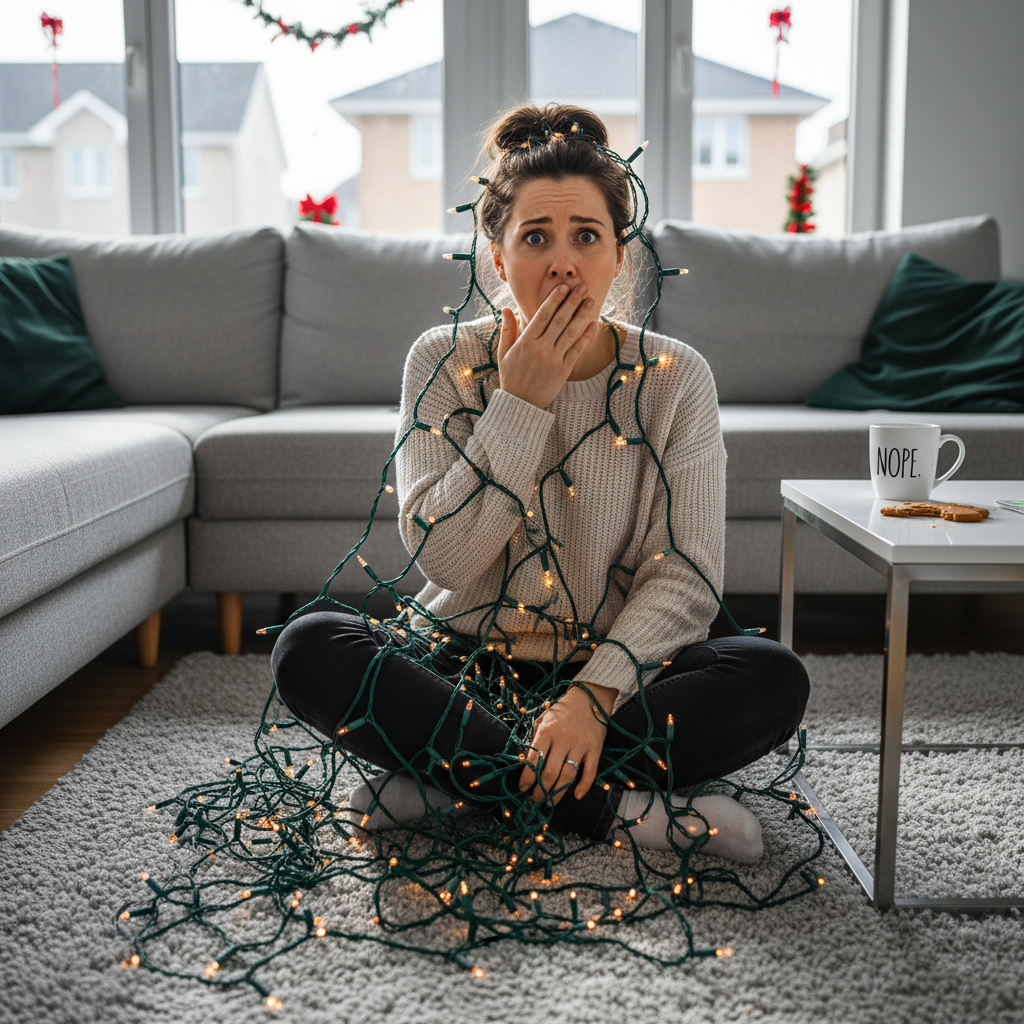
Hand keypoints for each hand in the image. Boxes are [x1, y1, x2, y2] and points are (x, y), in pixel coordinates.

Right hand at [497, 284, 597, 409]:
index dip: (554, 300)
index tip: (563, 287)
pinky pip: (577, 350)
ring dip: (581, 315)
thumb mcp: (504, 353)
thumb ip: (507, 330)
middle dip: (571, 302)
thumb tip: (506, 309)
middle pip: (559, 320)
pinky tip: (594, 324)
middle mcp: (540, 348)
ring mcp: (553, 359)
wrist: (520, 403)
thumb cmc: (511, 376)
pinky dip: (586, 337)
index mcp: (525, 342)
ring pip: (570, 333)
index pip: (542, 315)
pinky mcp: (563, 371)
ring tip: (590, 300)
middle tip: (581, 287)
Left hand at [518, 682, 617, 806]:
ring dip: (558, 792)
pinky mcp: (595, 749)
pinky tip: (577, 795)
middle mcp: (563, 739)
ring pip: (568, 775)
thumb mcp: (543, 719)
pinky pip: (590, 771)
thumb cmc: (562, 711)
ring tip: (550, 802)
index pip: (534, 760)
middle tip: (536, 798)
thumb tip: (526, 761)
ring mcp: (580, 745)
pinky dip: (584, 785)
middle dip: (541, 789)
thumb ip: (534, 738)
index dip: (527, 777)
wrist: (589, 698)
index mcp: (547, 731)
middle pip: (550, 772)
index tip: (522, 787)